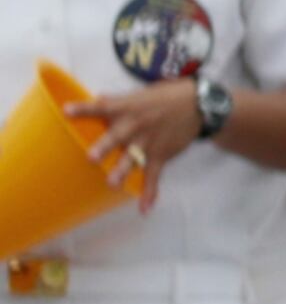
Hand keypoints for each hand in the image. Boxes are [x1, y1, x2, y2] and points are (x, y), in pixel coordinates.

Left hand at [60, 80, 202, 208]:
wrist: (201, 104)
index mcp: (128, 108)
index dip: (84, 109)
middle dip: (105, 147)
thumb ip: (118, 101)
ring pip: (134, 158)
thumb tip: (97, 99)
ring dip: (123, 171)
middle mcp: (137, 125)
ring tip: (112, 184)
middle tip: (92, 157)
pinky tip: (144, 209)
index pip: (102, 107)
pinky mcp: (162, 154)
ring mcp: (149, 142)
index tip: (67, 111)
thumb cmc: (167, 96)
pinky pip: (155, 175)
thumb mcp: (142, 94)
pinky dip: (151, 192)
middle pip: (118, 137)